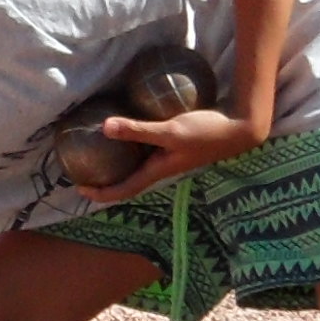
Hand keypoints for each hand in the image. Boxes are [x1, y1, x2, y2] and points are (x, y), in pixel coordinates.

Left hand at [91, 104, 262, 199]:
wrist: (240, 129)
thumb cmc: (206, 132)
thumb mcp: (170, 131)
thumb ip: (138, 129)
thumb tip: (105, 127)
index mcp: (158, 171)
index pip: (125, 190)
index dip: (102, 193)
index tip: (79, 189)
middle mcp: (162, 168)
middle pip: (129, 180)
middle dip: (106, 179)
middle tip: (83, 170)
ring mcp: (169, 157)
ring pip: (138, 165)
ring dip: (118, 162)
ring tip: (98, 152)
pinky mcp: (175, 144)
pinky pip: (147, 149)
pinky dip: (133, 144)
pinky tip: (126, 127)